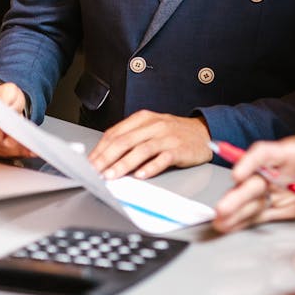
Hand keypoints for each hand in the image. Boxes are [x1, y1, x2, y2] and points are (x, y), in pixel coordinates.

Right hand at [0, 83, 33, 157]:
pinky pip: (4, 154)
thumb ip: (5, 93)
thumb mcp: (7, 90)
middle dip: (1, 142)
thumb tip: (5, 104)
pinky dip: (18, 153)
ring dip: (11, 150)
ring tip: (27, 147)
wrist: (8, 106)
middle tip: (14, 142)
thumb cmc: (2, 98)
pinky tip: (30, 150)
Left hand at [88, 111, 210, 179]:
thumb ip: (131, 139)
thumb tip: (105, 158)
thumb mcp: (151, 129)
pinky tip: (140, 175)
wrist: (204, 132)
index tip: (89, 163)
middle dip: (106, 158)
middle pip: (125, 141)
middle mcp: (154, 125)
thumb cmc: (174, 133)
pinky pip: (163, 158)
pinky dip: (150, 167)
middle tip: (95, 172)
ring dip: (123, 164)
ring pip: (141, 150)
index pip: (115, 133)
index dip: (100, 149)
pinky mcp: (180, 149)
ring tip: (112, 176)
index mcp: (143, 118)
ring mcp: (167, 137)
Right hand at [213, 129, 294, 232]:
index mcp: (294, 153)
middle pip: (254, 181)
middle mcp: (281, 171)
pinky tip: (228, 228)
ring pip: (252, 200)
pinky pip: (260, 215)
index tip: (238, 174)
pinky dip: (243, 222)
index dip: (250, 161)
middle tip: (222, 209)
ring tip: (219, 223)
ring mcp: (280, 191)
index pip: (266, 153)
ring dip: (235, 210)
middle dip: (237, 194)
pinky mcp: (284, 209)